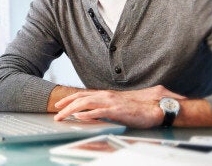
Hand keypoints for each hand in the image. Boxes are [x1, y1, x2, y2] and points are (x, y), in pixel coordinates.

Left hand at [53, 85, 186, 127]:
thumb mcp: (119, 106)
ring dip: (71, 110)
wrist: (156, 107)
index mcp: (107, 95)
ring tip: (61, 116)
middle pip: (80, 98)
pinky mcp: (117, 111)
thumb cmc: (140, 107)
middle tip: (55, 111)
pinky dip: (87, 114)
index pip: (84, 94)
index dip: (70, 98)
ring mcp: (111, 102)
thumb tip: (95, 111)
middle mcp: (106, 96)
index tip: (60, 103)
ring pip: (85, 103)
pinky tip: (79, 117)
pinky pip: (99, 112)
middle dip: (65, 104)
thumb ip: (107, 107)